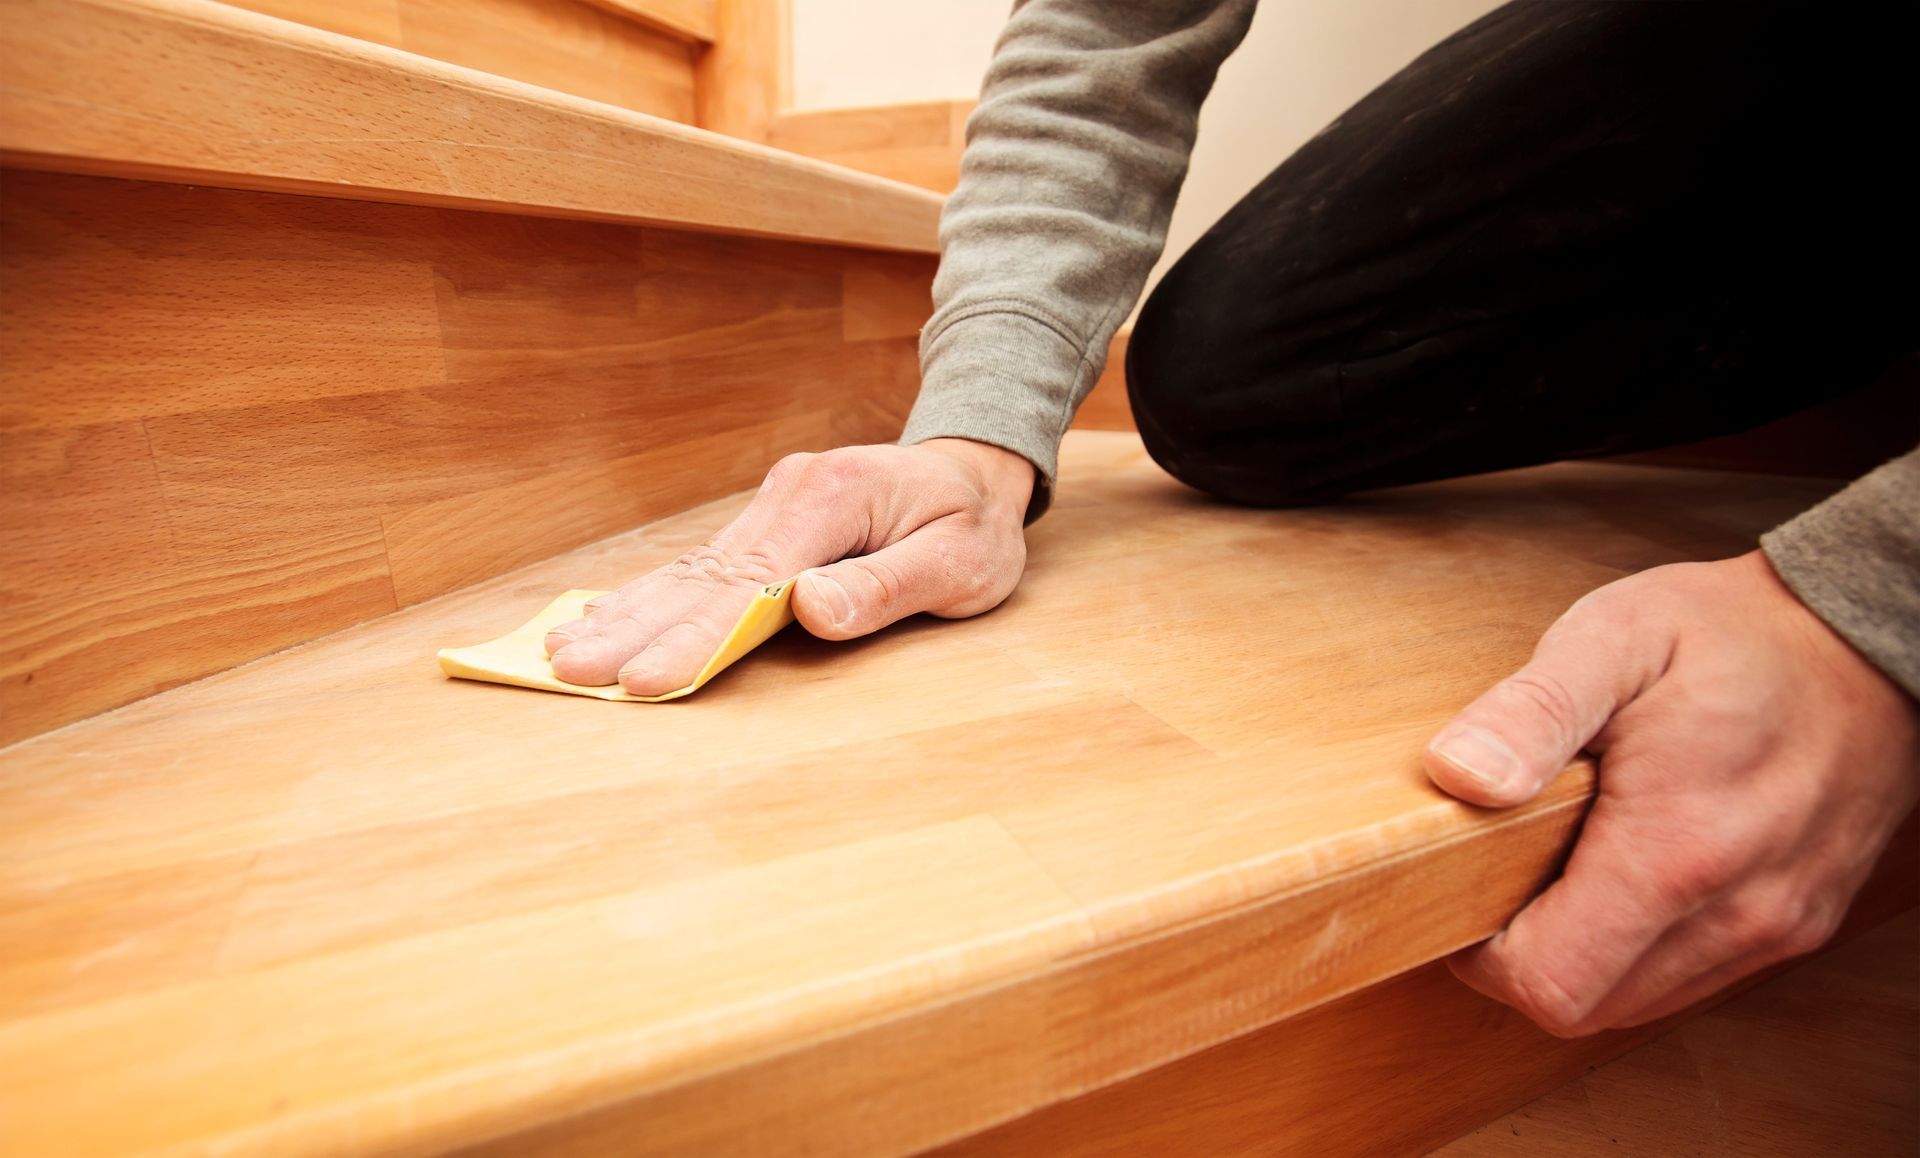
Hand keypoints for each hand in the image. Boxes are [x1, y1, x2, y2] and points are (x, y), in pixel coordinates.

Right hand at [544, 438, 1033, 694]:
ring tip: (560, 651)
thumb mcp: (962, 560)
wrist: (973, 468)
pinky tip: (602, 618)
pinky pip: (700, 568)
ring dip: (626, 615)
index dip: (696, 636)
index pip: (751, 581)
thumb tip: (809, 606)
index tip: (648, 679)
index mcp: (831, 499)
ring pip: (689, 571)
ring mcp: (771, 508)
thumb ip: (887, 586)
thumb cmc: (973, 522)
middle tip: (569, 672)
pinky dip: (649, 597)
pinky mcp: (765, 527)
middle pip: (701, 575)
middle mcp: (787, 497)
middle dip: (635, 629)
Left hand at [1424, 550, 1919, 1035]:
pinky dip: (1641, 947)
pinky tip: (1626, 869)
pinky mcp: (1798, 923)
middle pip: (1587, 1007)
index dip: (1483, 953)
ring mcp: (1776, 925)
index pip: (1548, 982)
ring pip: (1637, 1002)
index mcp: (1678, 848)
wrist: (1863, 635)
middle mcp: (1738, 910)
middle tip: (1507, 867)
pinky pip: (1691, 977)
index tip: (1466, 885)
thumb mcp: (1613, 639)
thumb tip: (1459, 776)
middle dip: (1527, 954)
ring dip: (1585, 954)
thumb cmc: (1731, 632)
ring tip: (1569, 858)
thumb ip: (1531, 713)